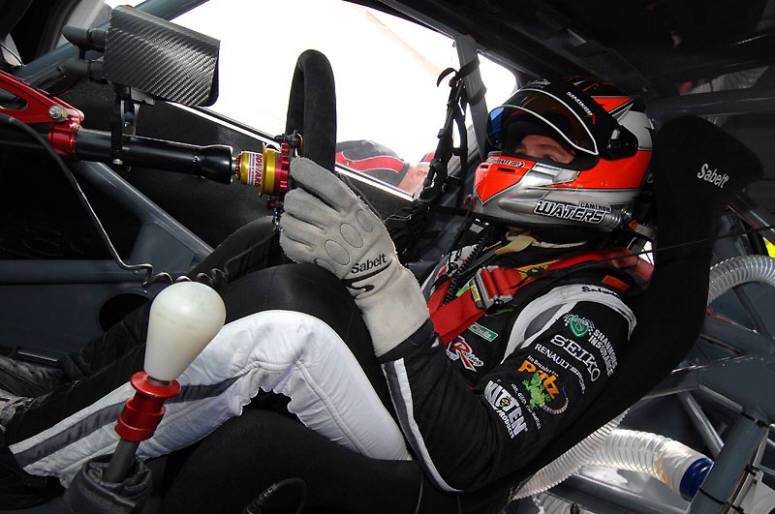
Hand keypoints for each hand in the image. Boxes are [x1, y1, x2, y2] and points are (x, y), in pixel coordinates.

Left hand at [279, 158, 427, 355]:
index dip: (307, 171)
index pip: (325, 184)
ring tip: (298, 220)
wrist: (375, 276)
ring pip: (288, 221)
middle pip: (298, 201)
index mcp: (351, 209)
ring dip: (289, 217)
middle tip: (297, 201)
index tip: (298, 166)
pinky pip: (287, 242)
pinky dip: (287, 237)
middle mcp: (335, 224)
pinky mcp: (313, 259)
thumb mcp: (365, 213)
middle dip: (293, 198)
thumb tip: (319, 180)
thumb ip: (344, 198)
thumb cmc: (371, 242)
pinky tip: (296, 236)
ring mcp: (322, 243)